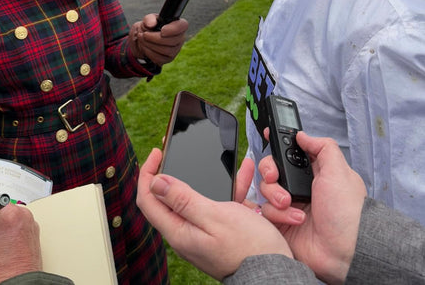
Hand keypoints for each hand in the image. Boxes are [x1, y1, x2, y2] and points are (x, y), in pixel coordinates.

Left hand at [129, 14, 187, 65]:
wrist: (144, 40)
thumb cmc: (149, 27)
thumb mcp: (147, 20)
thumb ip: (149, 19)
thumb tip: (151, 24)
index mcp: (178, 25)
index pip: (183, 26)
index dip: (173, 29)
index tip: (162, 31)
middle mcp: (180, 38)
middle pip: (173, 41)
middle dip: (155, 38)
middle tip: (144, 34)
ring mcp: (175, 49)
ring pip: (166, 51)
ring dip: (150, 45)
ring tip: (142, 39)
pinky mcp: (168, 58)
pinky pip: (160, 58)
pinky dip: (149, 52)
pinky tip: (145, 47)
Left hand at [137, 148, 291, 280]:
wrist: (276, 273)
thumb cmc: (249, 248)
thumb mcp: (214, 216)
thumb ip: (183, 199)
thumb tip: (155, 182)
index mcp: (179, 231)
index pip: (148, 199)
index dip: (148, 173)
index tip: (159, 152)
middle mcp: (186, 233)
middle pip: (167, 197)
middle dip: (171, 170)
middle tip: (175, 151)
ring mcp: (201, 233)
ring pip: (196, 197)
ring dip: (205, 176)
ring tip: (218, 159)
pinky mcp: (217, 232)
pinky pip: (216, 204)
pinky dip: (226, 188)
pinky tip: (242, 175)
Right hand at [259, 132, 366, 283]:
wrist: (346, 250)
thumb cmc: (348, 211)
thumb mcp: (339, 171)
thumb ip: (323, 147)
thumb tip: (303, 135)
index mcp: (311, 172)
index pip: (288, 152)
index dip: (276, 144)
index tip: (266, 136)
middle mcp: (298, 186)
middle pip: (270, 168)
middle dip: (269, 170)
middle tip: (275, 177)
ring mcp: (288, 204)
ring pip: (265, 189)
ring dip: (276, 195)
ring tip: (290, 203)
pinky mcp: (281, 223)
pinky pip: (266, 211)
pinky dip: (279, 214)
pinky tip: (296, 219)